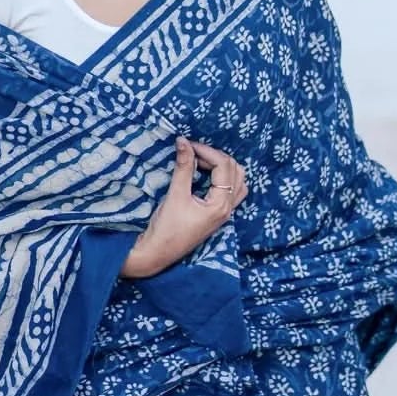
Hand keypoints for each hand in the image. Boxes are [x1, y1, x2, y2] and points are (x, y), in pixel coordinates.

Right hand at [120, 137, 247, 278]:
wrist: (158, 253)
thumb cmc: (166, 228)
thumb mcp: (175, 195)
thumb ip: (183, 168)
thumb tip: (184, 142)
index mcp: (220, 204)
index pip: (223, 166)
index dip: (206, 151)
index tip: (187, 145)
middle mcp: (228, 208)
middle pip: (235, 170)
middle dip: (215, 157)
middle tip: (193, 152)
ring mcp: (224, 212)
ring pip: (237, 181)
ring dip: (223, 166)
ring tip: (200, 162)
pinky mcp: (217, 215)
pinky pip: (232, 191)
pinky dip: (224, 178)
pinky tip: (206, 176)